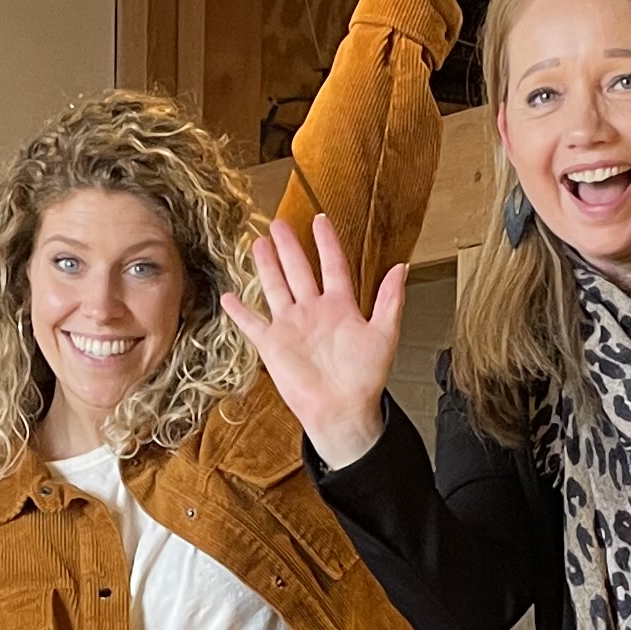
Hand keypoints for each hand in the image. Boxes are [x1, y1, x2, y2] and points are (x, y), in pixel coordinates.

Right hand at [228, 211, 405, 471]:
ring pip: (275, 287)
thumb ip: (390, 300)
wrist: (342, 409)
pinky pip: (252, 324)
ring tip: (258, 243)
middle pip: (298, 269)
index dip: (327, 242)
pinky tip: (229, 297)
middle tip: (279, 222)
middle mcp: (314, 311)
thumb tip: (402, 267)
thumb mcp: (385, 334)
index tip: (320, 220)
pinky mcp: (273, 344)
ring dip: (266, 266)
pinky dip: (239, 312)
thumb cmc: (365, 378)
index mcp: (341, 306)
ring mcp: (291, 325)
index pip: (332, 265)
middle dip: (289, 246)